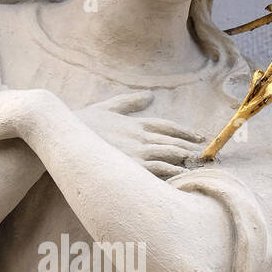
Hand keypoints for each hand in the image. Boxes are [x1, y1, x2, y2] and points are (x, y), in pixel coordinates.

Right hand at [77, 92, 207, 177]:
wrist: (66, 136)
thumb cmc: (84, 122)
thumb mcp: (108, 107)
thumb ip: (129, 102)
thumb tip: (148, 95)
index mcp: (136, 123)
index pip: (167, 126)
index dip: (185, 131)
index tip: (198, 136)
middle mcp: (140, 137)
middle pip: (173, 142)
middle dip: (190, 147)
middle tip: (205, 153)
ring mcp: (136, 153)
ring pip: (169, 156)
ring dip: (184, 160)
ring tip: (196, 165)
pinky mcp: (131, 168)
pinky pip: (157, 172)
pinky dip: (171, 173)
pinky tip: (181, 176)